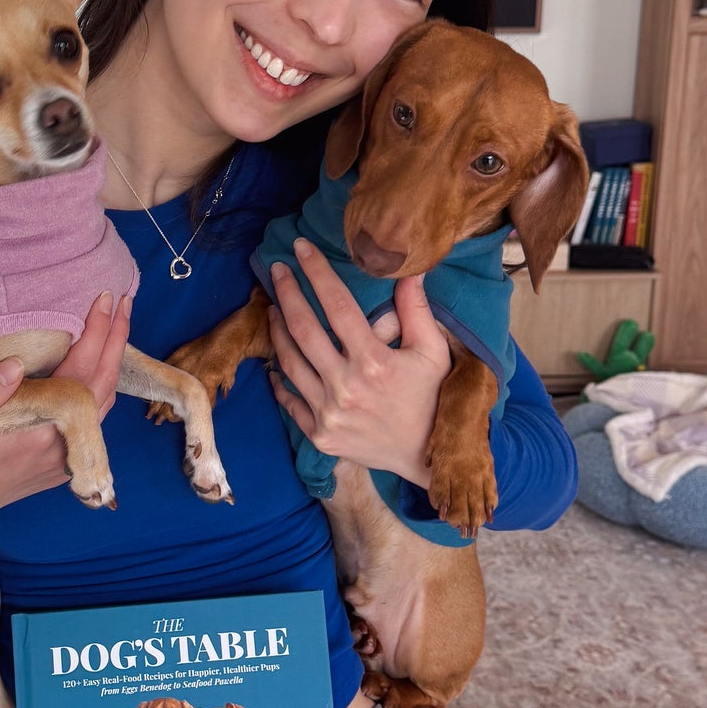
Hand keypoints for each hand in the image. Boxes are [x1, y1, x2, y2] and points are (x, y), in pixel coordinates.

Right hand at [0, 291, 130, 547]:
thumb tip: (16, 361)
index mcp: (38, 434)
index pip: (80, 374)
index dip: (95, 334)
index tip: (103, 298)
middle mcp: (61, 447)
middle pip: (103, 386)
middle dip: (116, 340)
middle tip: (123, 299)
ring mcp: (64, 458)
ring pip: (102, 403)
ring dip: (112, 361)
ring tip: (115, 324)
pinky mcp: (59, 462)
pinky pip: (92, 418)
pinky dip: (101, 384)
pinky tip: (96, 366)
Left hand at [266, 239, 450, 484]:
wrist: (426, 459)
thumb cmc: (432, 399)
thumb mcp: (433, 354)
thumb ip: (416, 310)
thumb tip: (411, 268)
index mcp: (374, 362)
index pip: (338, 306)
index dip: (317, 273)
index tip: (301, 248)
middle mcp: (345, 387)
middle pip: (303, 330)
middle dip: (286, 293)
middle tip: (277, 269)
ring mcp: (327, 413)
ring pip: (289, 362)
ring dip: (277, 331)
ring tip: (274, 308)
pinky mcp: (318, 434)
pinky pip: (288, 400)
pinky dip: (279, 377)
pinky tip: (276, 358)